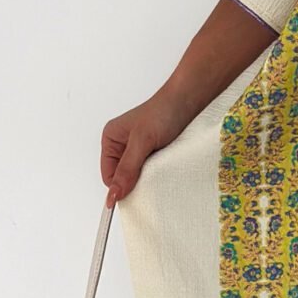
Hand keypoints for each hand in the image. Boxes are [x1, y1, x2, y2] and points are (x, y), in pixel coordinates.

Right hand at [100, 89, 189, 206]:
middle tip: (151, 177)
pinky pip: (152, 172)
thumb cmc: (163, 112)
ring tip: (160, 168)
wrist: (188, 101)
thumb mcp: (142, 142)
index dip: (120, 187)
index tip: (136, 195)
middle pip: (123, 178)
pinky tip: (165, 168)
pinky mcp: (154, 154)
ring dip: (148, 178)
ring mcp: (139, 151)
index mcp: (111, 140)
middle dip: (135, 182)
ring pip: (138, 177)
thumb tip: (114, 193)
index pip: (109, 176)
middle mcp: (122, 146)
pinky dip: (158, 174)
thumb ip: (127, 168)